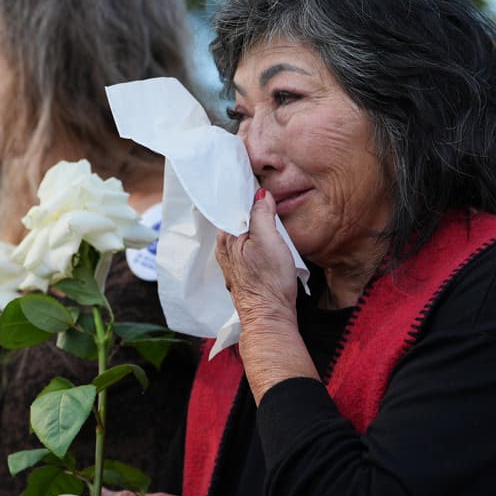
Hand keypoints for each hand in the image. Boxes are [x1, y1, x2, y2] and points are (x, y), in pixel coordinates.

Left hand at [216, 189, 316, 402]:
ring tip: (268, 208)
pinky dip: (256, 236)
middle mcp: (224, 247)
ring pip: (243, 231)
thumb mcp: (269, 239)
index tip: (255, 179)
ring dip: (254, 221)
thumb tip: (260, 194)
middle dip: (248, 205)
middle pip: (237, 217)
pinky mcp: (244, 270)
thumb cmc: (269, 281)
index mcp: (226, 235)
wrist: (270, 317)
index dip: (244, 191)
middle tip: (265, 190)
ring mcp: (233, 260)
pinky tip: (268, 234)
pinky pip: (248, 244)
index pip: (231, 204)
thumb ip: (262, 213)